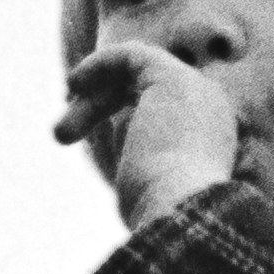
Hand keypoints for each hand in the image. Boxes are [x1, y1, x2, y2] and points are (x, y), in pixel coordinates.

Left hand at [56, 40, 247, 229]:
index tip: (81, 136)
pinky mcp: (173, 77)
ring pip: (135, 76)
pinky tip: (73, 84)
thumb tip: (119, 134)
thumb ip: (141, 158)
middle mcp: (211, 108)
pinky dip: (99, 64)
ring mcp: (196, 90)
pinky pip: (132, 56)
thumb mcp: (148, 189)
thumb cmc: (163, 217)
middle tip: (61, 134)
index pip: (163, 112)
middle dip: (99, 108)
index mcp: (214, 136)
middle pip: (147, 92)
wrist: (181, 217)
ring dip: (91, 102)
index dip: (120, 119)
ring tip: (59, 133)